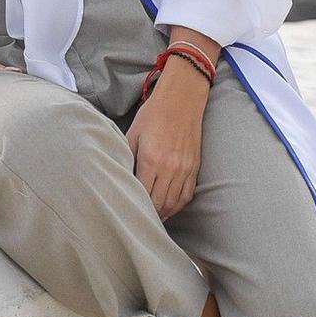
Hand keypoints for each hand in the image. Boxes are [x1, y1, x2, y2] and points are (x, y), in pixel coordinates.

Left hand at [125, 65, 206, 219]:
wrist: (182, 99)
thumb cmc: (154, 114)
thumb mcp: (132, 134)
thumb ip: (127, 158)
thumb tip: (121, 178)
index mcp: (151, 159)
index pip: (142, 193)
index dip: (134, 204)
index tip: (126, 209)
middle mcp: (170, 167)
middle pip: (158, 203)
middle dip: (148, 213)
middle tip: (137, 218)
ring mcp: (184, 169)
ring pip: (173, 203)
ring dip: (163, 213)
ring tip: (152, 217)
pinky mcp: (194, 167)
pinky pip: (187, 195)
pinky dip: (177, 205)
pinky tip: (169, 209)